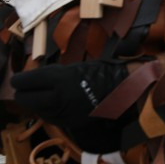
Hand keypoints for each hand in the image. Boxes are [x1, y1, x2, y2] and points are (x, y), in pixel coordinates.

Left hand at [12, 61, 128, 150]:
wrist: (122, 89)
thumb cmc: (100, 72)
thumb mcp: (73, 68)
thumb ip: (53, 75)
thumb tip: (34, 79)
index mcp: (58, 78)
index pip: (26, 81)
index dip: (19, 80)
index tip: (18, 79)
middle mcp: (57, 96)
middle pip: (25, 98)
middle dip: (23, 93)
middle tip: (25, 89)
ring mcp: (62, 111)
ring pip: (37, 110)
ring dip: (36, 103)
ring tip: (43, 96)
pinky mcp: (68, 122)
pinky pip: (50, 117)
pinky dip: (48, 111)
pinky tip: (55, 104)